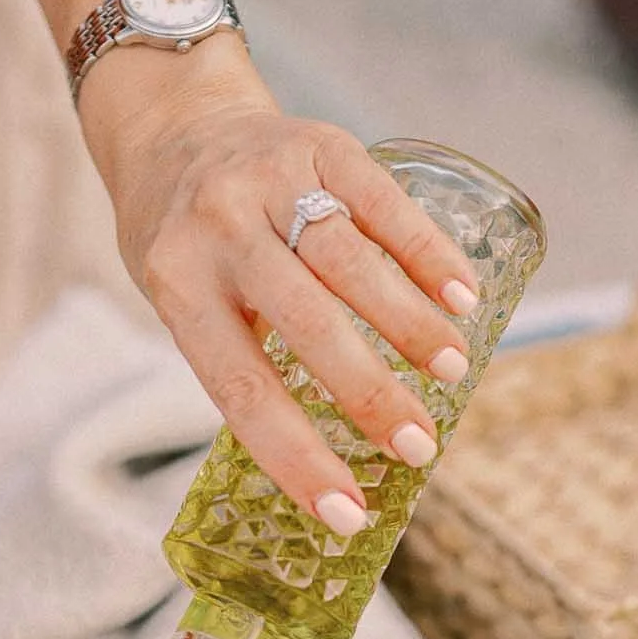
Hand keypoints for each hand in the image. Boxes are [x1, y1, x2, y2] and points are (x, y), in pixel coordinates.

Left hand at [82, 54, 479, 527]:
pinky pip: (381, 201)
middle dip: (369, 394)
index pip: (240, 389)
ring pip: (349, 261)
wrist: (174, 125)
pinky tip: (463, 296)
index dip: (296, 456)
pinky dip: (426, 252)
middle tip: (420, 448)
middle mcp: (218, 230)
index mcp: (177, 287)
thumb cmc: (183, 240)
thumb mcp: (181, 299)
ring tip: (452, 372)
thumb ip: (240, 353)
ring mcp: (269, 180)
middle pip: (305, 323)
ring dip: (408, 324)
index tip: (347, 513)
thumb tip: (327, 453)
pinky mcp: (319, 143)